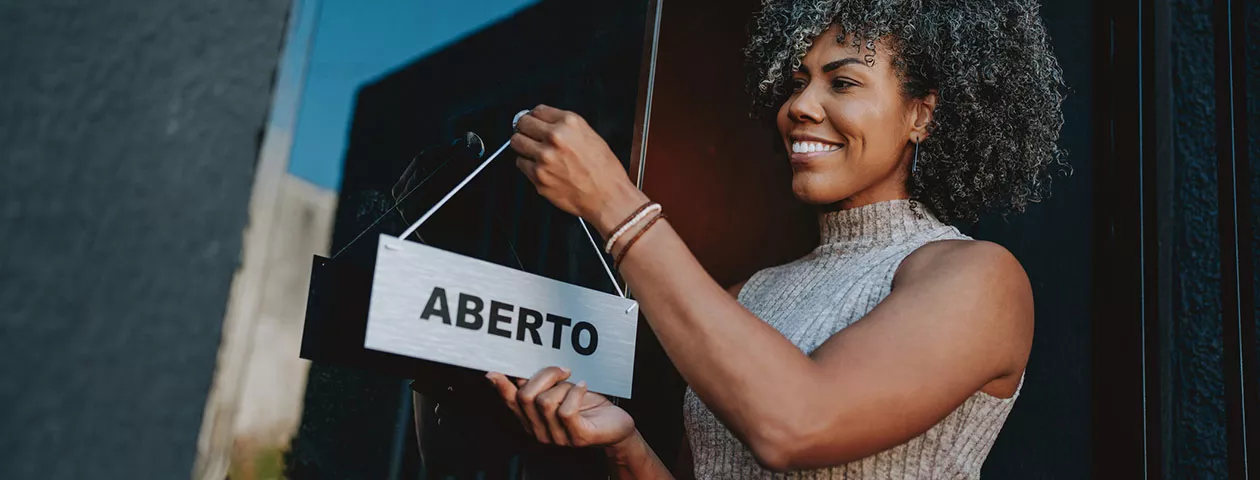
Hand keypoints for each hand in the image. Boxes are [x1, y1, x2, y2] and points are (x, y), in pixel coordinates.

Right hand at [486, 366, 635, 447]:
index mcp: (533, 420)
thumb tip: (521, 372)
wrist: (616, 424)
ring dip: (564, 386)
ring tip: (575, 385)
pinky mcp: (578, 437)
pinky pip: (566, 411)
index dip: (501, 388)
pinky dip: (576, 392)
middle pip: (526, 397)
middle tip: (562, 370)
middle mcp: (541, 431)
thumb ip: (540, 385)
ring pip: (546, 402)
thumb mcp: (561, 391)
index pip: (512, 403)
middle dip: (545, 375)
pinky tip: (583, 387)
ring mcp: (558, 437)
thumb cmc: (588, 406)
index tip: (493, 373)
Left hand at [511, 105, 648, 236]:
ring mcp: (544, 158)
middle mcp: (555, 138)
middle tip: (529, 135)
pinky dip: (527, 165)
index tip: (534, 122)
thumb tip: (544, 124)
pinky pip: (521, 164)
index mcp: (569, 123)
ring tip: (534, 151)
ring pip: (516, 143)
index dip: (535, 117)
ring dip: (523, 146)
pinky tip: (541, 167)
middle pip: (522, 124)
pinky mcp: (538, 177)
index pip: (537, 110)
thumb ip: (565, 127)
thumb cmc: (604, 170)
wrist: (608, 197)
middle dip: (525, 129)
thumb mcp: (590, 136)